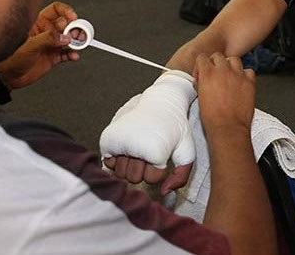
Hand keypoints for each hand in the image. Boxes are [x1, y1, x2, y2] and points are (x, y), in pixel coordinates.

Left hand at [0, 1, 78, 88]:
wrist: (8, 77)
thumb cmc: (9, 58)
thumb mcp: (28, 45)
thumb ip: (47, 39)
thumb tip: (64, 37)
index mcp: (38, 23)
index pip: (55, 10)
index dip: (66, 11)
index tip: (73, 18)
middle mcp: (46, 32)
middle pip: (66, 25)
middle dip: (74, 28)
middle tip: (76, 35)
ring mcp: (50, 44)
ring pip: (69, 39)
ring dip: (76, 41)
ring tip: (78, 45)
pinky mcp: (53, 57)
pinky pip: (67, 53)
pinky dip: (73, 54)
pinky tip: (73, 56)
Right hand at [100, 71, 196, 194]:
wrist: (161, 101)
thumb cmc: (176, 127)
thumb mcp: (187, 150)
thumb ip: (181, 176)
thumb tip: (163, 193)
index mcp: (155, 150)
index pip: (152, 179)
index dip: (159, 169)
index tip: (163, 154)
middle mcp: (134, 145)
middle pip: (134, 178)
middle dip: (143, 168)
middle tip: (150, 150)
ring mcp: (119, 141)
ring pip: (121, 173)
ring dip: (130, 164)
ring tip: (140, 147)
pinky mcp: (107, 138)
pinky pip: (109, 163)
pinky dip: (118, 159)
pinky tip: (129, 147)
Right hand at [194, 52, 255, 137]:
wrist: (228, 128)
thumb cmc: (213, 118)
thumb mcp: (200, 97)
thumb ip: (201, 83)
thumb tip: (202, 80)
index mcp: (208, 74)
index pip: (202, 57)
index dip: (201, 65)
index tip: (202, 73)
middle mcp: (223, 71)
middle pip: (218, 56)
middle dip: (215, 63)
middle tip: (215, 74)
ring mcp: (238, 75)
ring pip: (234, 59)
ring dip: (230, 66)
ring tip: (228, 76)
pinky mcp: (249, 82)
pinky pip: (249, 71)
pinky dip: (245, 74)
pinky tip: (241, 82)